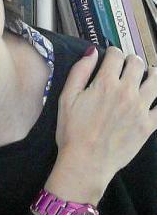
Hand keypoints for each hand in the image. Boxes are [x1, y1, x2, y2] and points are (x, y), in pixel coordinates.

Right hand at [45, 46, 156, 205]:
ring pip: (156, 80)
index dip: (112, 52)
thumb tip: (91, 52)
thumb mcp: (66, 98)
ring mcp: (140, 109)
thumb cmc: (72, 131)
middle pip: (137, 64)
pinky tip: (154, 97)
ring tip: (147, 75)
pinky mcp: (148, 125)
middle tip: (126, 66)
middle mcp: (126, 92)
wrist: (86, 162)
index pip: (116, 55)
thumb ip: (79, 71)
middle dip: (131, 61)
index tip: (110, 56)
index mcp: (105, 83)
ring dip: (151, 73)